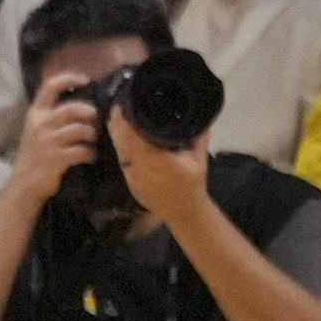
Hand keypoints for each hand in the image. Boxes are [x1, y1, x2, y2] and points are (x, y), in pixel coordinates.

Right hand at [10, 72, 105, 200]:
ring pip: (80, 130)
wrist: (23, 184)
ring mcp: (48, 142)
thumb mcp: (36, 130)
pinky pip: (81, 151)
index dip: (69, 79)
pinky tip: (89, 156)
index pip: (49, 87)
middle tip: (94, 118)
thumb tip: (82, 104)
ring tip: (91, 141)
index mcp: (35, 114)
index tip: (85, 80)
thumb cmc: (34, 155)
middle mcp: (40, 125)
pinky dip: (89, 153)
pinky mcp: (56, 159)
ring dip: (91, 135)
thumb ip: (52, 115)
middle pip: (71, 109)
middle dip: (88, 112)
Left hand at [108, 107, 211, 225]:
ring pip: (119, 152)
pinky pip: (122, 162)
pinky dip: (121, 150)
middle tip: (117, 110)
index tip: (122, 108)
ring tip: (117, 121)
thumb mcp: (199, 160)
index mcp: (157, 159)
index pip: (134, 138)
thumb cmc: (192, 185)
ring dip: (116, 137)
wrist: (183, 212)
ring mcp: (133, 176)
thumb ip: (200, 139)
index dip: (124, 123)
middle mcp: (141, 167)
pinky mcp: (130, 183)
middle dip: (116, 126)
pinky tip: (122, 141)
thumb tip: (203, 121)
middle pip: (122, 143)